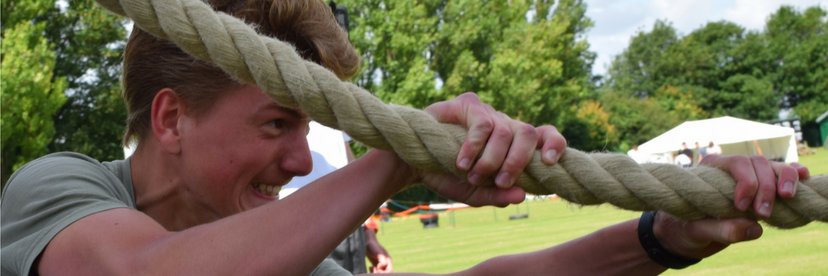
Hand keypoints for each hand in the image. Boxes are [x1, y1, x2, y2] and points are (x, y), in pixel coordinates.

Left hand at [365, 227, 392, 272]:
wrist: (367, 242)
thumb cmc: (373, 246)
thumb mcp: (378, 252)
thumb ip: (382, 260)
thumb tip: (381, 267)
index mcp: (388, 260)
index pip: (390, 271)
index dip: (383, 272)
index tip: (377, 266)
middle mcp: (386, 263)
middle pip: (386, 273)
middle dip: (379, 273)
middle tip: (373, 268)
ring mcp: (381, 265)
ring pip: (382, 273)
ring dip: (376, 273)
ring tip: (372, 267)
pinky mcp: (376, 265)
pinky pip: (377, 272)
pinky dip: (373, 272)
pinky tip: (370, 267)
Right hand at [422, 92, 565, 205]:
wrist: (414, 164)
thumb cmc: (447, 176)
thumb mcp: (475, 194)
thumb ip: (497, 196)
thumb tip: (523, 196)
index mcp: (513, 145)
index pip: (544, 135)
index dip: (554, 143)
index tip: (548, 162)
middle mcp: (504, 125)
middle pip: (528, 132)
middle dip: (518, 161)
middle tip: (501, 181)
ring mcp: (487, 113)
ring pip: (506, 131)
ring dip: (492, 159)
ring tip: (473, 176)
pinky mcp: (467, 104)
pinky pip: (482, 124)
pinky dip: (475, 147)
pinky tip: (462, 163)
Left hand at [654, 156, 809, 258]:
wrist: (688, 233)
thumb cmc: (688, 228)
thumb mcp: (696, 232)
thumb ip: (720, 229)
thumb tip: (754, 229)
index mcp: (711, 169)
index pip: (736, 163)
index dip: (746, 182)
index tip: (742, 207)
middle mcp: (732, 167)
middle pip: (757, 163)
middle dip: (765, 187)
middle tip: (763, 214)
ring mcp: (750, 175)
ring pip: (772, 166)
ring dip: (783, 179)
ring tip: (786, 198)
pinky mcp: (763, 186)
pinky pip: (781, 173)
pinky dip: (793, 174)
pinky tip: (803, 177)